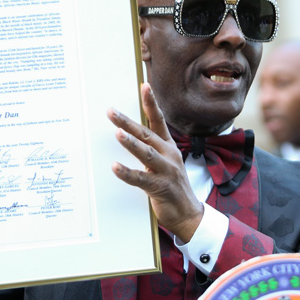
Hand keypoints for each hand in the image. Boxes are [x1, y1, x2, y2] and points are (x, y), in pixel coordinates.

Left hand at [107, 82, 203, 242]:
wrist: (189, 213)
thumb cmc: (172, 186)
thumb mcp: (164, 163)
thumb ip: (150, 149)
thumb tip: (129, 134)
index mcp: (169, 147)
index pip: (158, 120)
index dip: (151, 103)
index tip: (144, 86)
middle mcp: (169, 155)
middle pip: (146, 134)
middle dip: (128, 122)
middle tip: (111, 111)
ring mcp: (166, 171)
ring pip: (146, 153)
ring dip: (131, 143)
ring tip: (117, 133)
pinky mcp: (160, 187)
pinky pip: (141, 179)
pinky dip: (127, 173)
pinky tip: (115, 168)